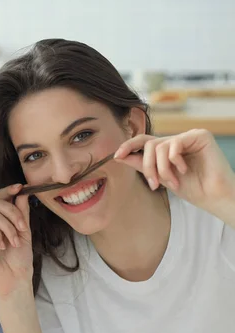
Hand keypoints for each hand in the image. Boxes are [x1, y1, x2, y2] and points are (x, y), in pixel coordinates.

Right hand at [0, 184, 32, 299]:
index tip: (20, 187)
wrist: (15, 280)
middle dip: (13, 212)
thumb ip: (22, 213)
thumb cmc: (20, 259)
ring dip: (8, 228)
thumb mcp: (24, 232)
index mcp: (2, 221)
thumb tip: (22, 192)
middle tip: (22, 227)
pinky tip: (2, 246)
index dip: (9, 191)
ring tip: (14, 242)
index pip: (2, 200)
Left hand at [114, 129, 234, 209]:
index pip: (143, 141)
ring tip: (172, 182)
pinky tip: (184, 170)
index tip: (116, 156)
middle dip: (147, 166)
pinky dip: (175, 161)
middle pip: (149, 145)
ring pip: (159, 146)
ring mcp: (188, 136)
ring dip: (162, 168)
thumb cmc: (192, 188)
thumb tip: (119, 156)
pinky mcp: (200, 135)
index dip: (128, 145)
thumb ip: (141, 164)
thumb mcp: (160, 177)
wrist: (214, 197)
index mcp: (168, 148)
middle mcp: (177, 140)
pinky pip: (175, 144)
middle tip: (154, 183)